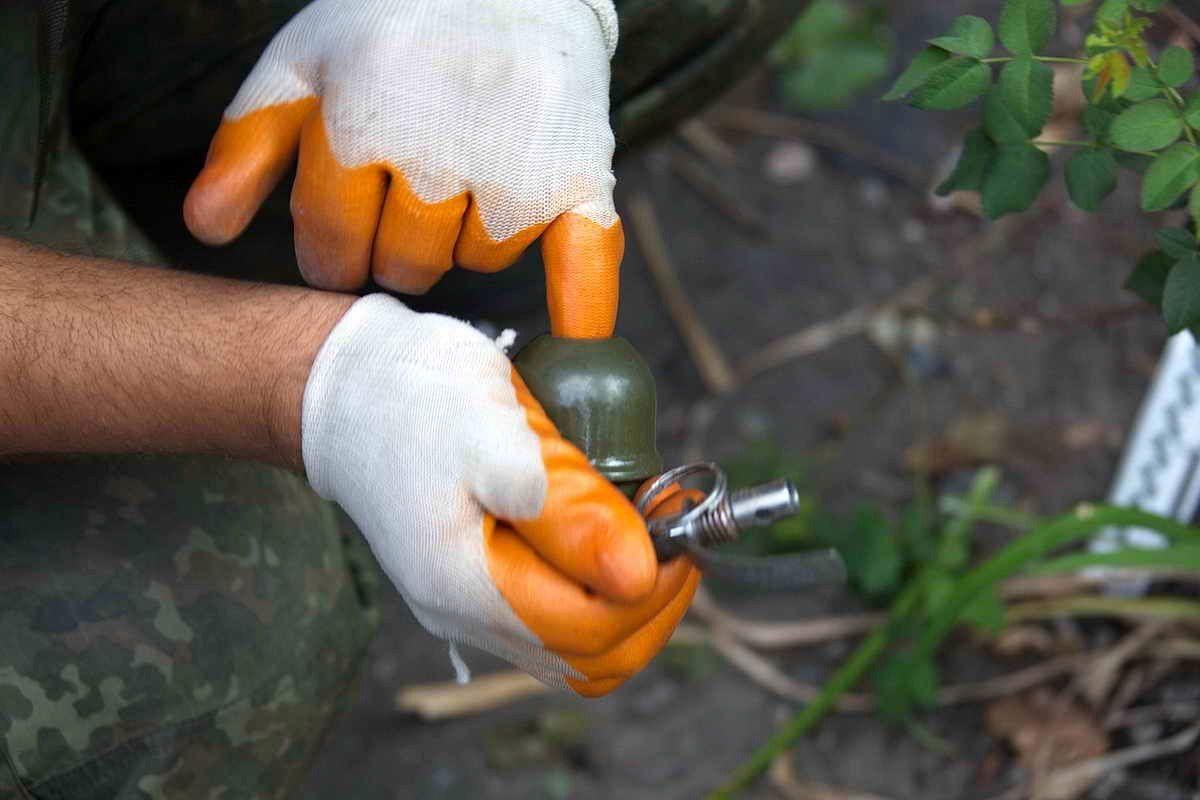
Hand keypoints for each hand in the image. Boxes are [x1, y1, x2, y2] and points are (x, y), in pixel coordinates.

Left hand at [185, 0, 622, 337]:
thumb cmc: (390, 25)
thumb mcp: (300, 66)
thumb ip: (247, 146)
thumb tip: (205, 231)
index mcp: (361, 125)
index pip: (330, 245)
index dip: (330, 246)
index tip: (340, 235)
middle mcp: (439, 156)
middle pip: (403, 267)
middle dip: (394, 245)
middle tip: (408, 197)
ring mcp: (515, 171)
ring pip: (475, 263)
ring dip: (465, 237)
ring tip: (471, 174)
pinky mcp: (580, 178)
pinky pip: (583, 265)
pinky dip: (583, 310)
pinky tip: (580, 349)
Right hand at [302, 295, 698, 693]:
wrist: (344, 387)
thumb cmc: (414, 396)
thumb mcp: (498, 436)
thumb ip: (568, 511)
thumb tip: (638, 573)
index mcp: (463, 584)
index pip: (591, 630)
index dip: (655, 586)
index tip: (680, 516)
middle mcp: (464, 614)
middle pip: (590, 657)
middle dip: (653, 599)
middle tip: (673, 522)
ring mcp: (468, 606)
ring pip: (576, 647)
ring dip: (629, 598)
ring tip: (646, 525)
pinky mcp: (476, 585)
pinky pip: (554, 618)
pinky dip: (597, 587)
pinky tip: (606, 531)